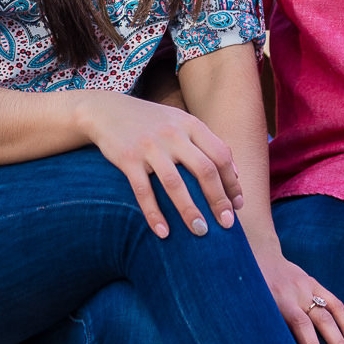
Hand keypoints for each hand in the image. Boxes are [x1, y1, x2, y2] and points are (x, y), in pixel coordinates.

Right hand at [74, 90, 242, 238]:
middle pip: (204, 170)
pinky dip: (154, 214)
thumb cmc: (150, 121)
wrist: (106, 110)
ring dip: (190, 211)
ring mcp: (150, 146)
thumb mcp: (181, 122)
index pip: (221, 155)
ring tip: (200, 231)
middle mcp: (173, 134)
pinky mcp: (128, 158)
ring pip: (175, 184)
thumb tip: (236, 173)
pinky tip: (163, 233)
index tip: (237, 205)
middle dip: (218, 200)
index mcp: (190, 125)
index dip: (232, 182)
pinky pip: (143, 191)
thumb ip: (207, 143)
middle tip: (227, 224)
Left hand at [256, 249, 343, 343]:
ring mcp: (307, 286)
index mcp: (279, 299)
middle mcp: (296, 292)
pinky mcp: (313, 283)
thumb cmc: (250, 289)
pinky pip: (334, 302)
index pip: (300, 325)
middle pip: (322, 320)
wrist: (256, 255)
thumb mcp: (252, 306)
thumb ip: (264, 325)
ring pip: (332, 312)